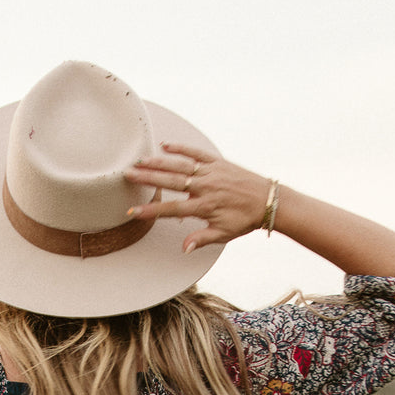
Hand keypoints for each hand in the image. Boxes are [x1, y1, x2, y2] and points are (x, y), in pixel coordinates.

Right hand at [125, 144, 271, 253]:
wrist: (267, 200)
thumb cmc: (244, 220)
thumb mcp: (223, 234)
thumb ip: (201, 239)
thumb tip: (184, 248)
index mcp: (204, 206)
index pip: (171, 209)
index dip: (151, 210)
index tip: (133, 211)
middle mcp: (205, 186)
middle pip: (171, 182)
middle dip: (148, 178)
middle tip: (128, 174)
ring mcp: (210, 172)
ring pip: (180, 165)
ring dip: (159, 162)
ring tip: (140, 161)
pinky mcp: (217, 162)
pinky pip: (196, 153)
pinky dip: (180, 148)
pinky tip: (165, 146)